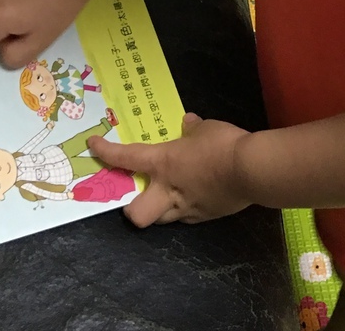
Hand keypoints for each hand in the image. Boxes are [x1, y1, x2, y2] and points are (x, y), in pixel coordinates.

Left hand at [88, 113, 252, 225]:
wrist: (251, 169)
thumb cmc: (222, 144)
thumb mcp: (205, 128)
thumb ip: (192, 129)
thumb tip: (187, 123)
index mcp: (163, 163)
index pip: (126, 158)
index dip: (106, 152)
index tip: (93, 145)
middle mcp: (168, 190)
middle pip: (136, 214)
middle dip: (131, 208)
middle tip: (136, 194)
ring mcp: (186, 209)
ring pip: (161, 220)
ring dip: (159, 209)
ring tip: (167, 196)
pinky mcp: (205, 217)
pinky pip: (187, 217)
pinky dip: (186, 208)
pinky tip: (196, 196)